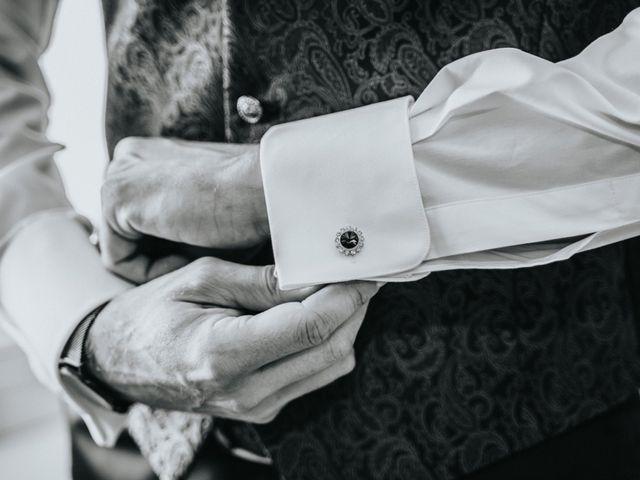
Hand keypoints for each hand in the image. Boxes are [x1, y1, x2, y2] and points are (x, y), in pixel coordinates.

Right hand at [84, 257, 379, 422]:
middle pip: (330, 349)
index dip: (346, 294)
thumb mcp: (199, 280)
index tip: (365, 266)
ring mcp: (255, 408)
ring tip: (345, 286)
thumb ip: (260, 282)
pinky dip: (329, 343)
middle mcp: (244, 392)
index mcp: (221, 354)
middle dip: (355, 306)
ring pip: (332, 366)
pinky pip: (316, 376)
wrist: (118, 361)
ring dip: (348, 324)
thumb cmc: (151, 312)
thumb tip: (315, 273)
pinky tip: (324, 313)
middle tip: (363, 270)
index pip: (309, 327)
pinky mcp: (262, 410)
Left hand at [100, 136, 268, 282]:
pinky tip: (184, 262)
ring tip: (198, 263)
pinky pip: (118, 259)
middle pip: (131, 234)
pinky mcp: (114, 196)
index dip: (173, 252)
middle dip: (162, 259)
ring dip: (161, 268)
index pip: (143, 220)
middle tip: (201, 267)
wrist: (266, 192)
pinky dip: (150, 274)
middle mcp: (131, 158)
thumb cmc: (250, 210)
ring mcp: (119, 173)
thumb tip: (167, 265)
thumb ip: (180, 233)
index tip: (205, 261)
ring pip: (126, 248)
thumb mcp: (208, 221)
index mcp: (154, 156)